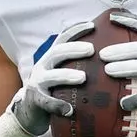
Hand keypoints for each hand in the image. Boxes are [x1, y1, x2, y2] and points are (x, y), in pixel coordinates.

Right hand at [12, 20, 93, 134]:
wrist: (29, 111)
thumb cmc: (53, 89)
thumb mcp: (61, 71)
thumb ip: (76, 62)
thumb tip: (106, 54)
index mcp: (52, 57)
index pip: (63, 39)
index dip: (76, 30)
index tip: (92, 25)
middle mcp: (43, 66)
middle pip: (57, 53)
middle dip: (74, 49)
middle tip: (91, 49)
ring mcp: (37, 83)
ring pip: (51, 76)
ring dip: (66, 75)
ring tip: (82, 77)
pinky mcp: (35, 101)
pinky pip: (47, 102)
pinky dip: (58, 105)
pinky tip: (70, 109)